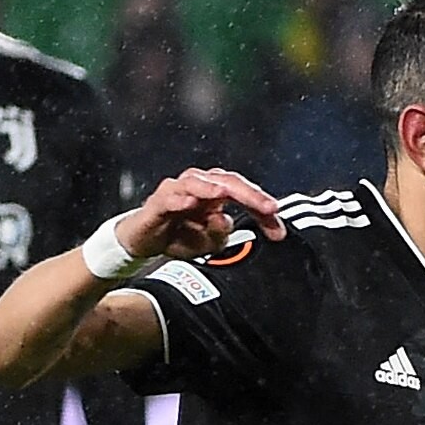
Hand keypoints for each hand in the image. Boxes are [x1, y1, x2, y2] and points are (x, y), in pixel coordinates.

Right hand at [121, 167, 287, 261]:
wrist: (146, 241)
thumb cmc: (180, 235)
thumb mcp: (209, 242)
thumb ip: (222, 233)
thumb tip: (225, 220)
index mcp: (216, 193)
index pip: (244, 193)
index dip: (262, 207)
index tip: (278, 226)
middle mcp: (199, 186)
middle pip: (227, 181)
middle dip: (249, 194)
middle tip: (268, 208)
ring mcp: (177, 191)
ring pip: (196, 182)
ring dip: (212, 188)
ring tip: (225, 194)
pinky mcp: (157, 202)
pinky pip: (169, 198)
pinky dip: (179, 200)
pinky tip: (190, 204)